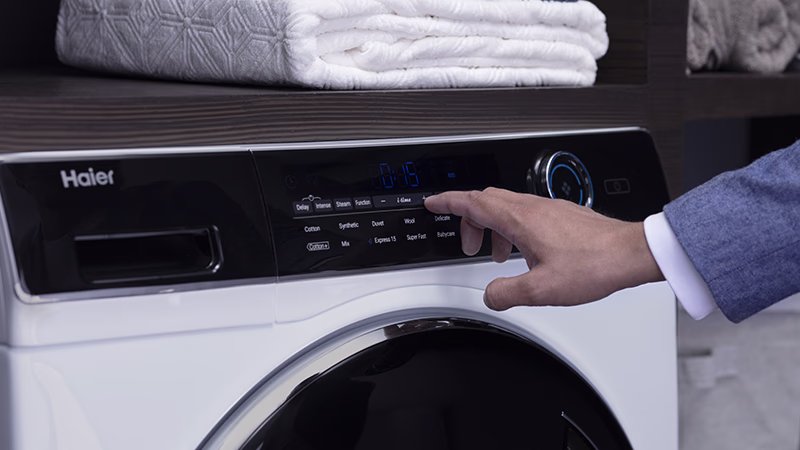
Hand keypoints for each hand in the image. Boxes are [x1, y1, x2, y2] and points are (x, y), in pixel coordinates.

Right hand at [424, 188, 663, 310]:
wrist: (630, 254)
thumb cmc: (593, 265)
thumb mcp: (541, 290)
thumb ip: (506, 293)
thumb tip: (490, 295)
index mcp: (520, 220)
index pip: (473, 202)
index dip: (448, 202)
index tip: (433, 203)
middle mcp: (533, 207)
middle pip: (486, 200)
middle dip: (469, 219)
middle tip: (467, 244)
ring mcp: (549, 208)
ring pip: (507, 206)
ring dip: (493, 226)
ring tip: (497, 255)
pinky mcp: (562, 214)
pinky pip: (526, 212)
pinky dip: (513, 228)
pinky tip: (525, 252)